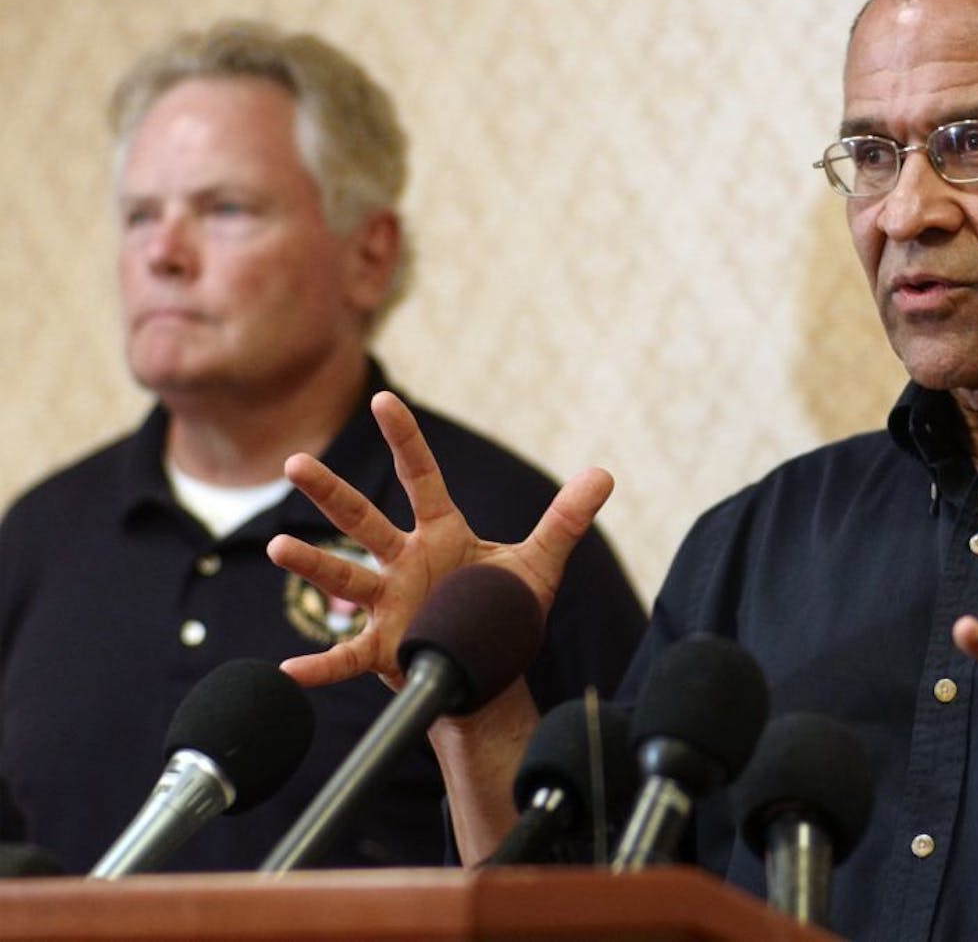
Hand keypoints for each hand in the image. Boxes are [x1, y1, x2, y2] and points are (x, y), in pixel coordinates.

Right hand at [267, 390, 612, 689]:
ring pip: (345, 578)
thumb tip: (604, 473)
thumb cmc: (501, 611)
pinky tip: (290, 670)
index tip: (384, 400)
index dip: (407, 439)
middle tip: (296, 463)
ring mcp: (388, 603)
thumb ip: (567, 519)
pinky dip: (319, 665)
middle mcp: (405, 561)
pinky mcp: (383, 648)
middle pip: (362, 519)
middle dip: (330, 492)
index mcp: (441, 533)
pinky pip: (346, 656)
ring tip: (280, 546)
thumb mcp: (539, 564)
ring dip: (312, 564)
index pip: (421, 477)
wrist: (486, 670)